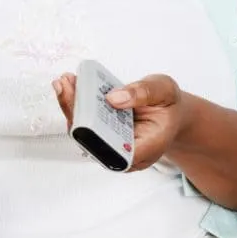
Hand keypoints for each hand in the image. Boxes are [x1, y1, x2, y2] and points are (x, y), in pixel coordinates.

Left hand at [54, 73, 186, 170]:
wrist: (170, 114)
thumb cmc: (169, 106)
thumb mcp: (164, 91)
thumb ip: (143, 93)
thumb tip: (113, 98)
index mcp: (145, 149)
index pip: (112, 148)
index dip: (93, 132)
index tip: (81, 108)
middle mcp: (125, 155)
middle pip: (92, 141)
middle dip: (75, 112)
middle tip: (65, 85)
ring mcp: (112, 148)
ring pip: (84, 134)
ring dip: (72, 107)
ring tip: (65, 82)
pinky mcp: (103, 138)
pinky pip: (85, 126)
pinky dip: (77, 106)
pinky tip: (71, 87)